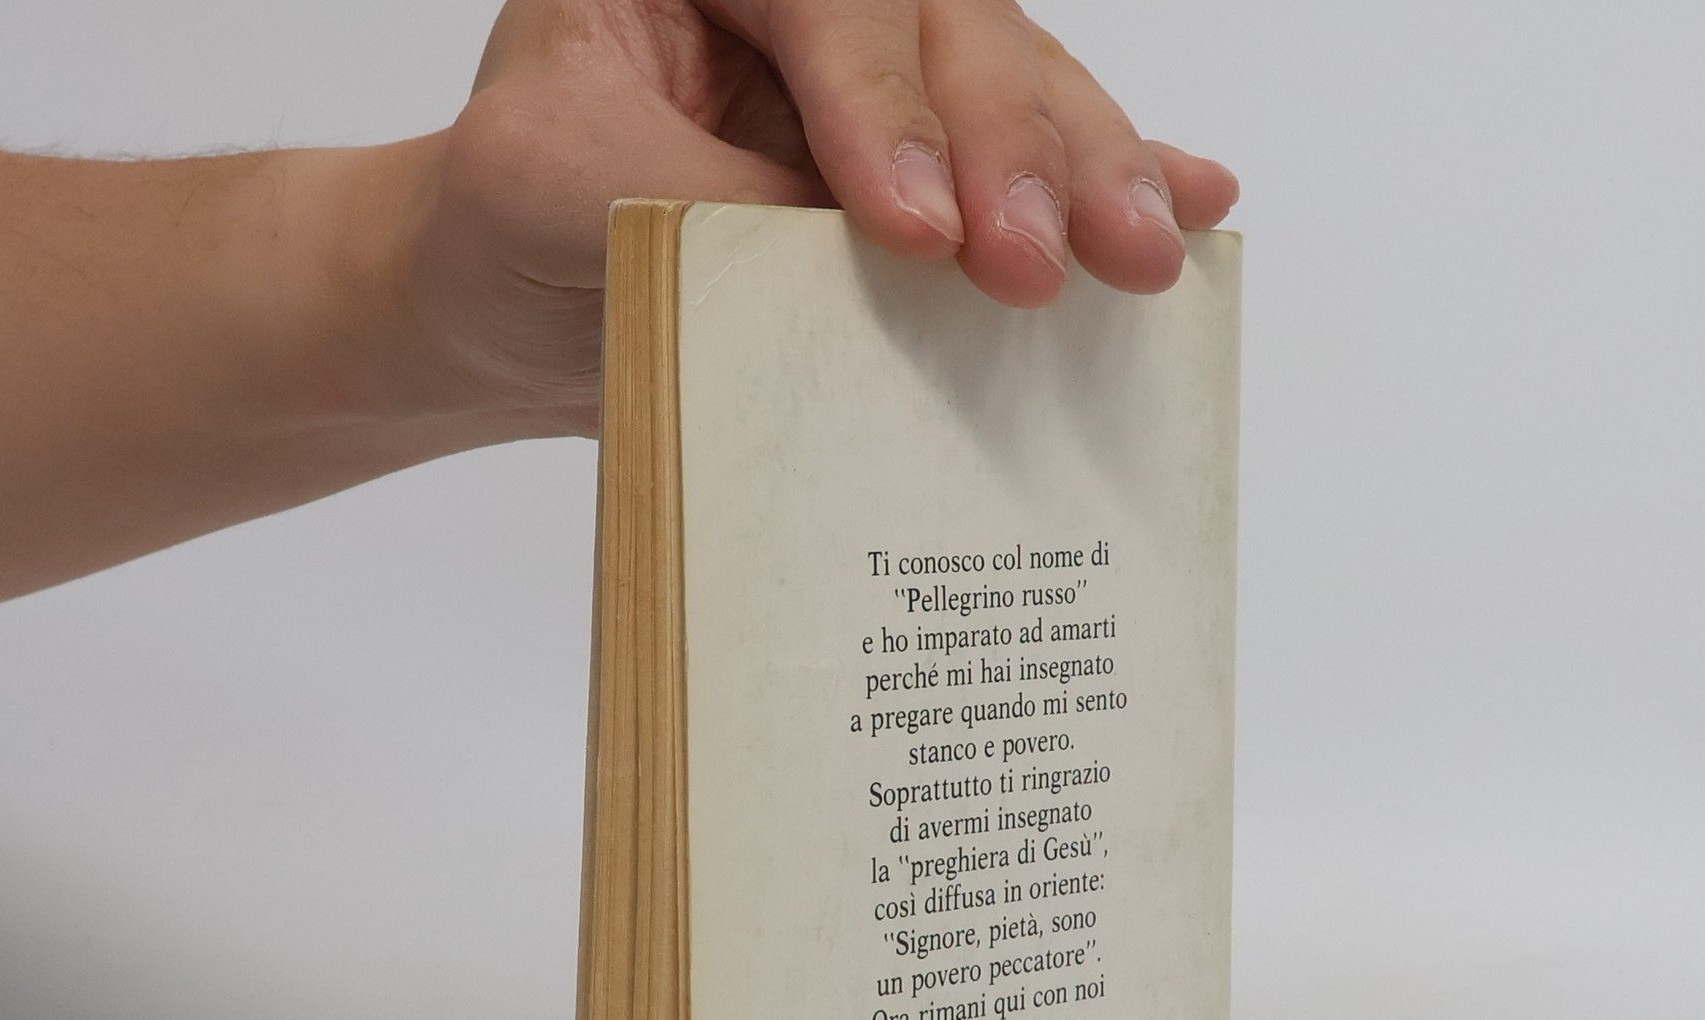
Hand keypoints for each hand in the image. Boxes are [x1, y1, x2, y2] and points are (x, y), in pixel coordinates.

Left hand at [397, 0, 1239, 434]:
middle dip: (1013, 149)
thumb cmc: (513, 226)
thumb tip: (864, 261)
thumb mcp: (554, 190)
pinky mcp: (927, 166)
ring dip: (1088, 170)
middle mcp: (815, 0)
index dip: (885, 111)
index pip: (830, 2)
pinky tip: (1195, 201)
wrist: (508, 304)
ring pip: (1015, 84)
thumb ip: (697, 197)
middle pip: (953, 29)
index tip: (918, 234)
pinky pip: (1029, 157)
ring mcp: (882, 76)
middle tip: (1049, 263)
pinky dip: (1109, 178)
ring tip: (1145, 250)